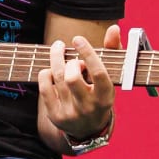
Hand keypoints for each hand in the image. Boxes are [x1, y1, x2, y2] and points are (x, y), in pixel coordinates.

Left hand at [38, 25, 120, 140]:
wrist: (89, 129)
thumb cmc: (99, 94)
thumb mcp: (110, 77)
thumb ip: (113, 51)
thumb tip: (114, 28)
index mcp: (106, 96)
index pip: (98, 73)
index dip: (87, 53)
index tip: (78, 39)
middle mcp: (89, 107)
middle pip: (72, 77)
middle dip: (70, 61)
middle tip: (72, 57)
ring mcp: (70, 113)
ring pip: (56, 78)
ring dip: (56, 60)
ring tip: (58, 52)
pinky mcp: (55, 115)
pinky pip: (44, 86)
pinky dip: (46, 73)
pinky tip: (51, 71)